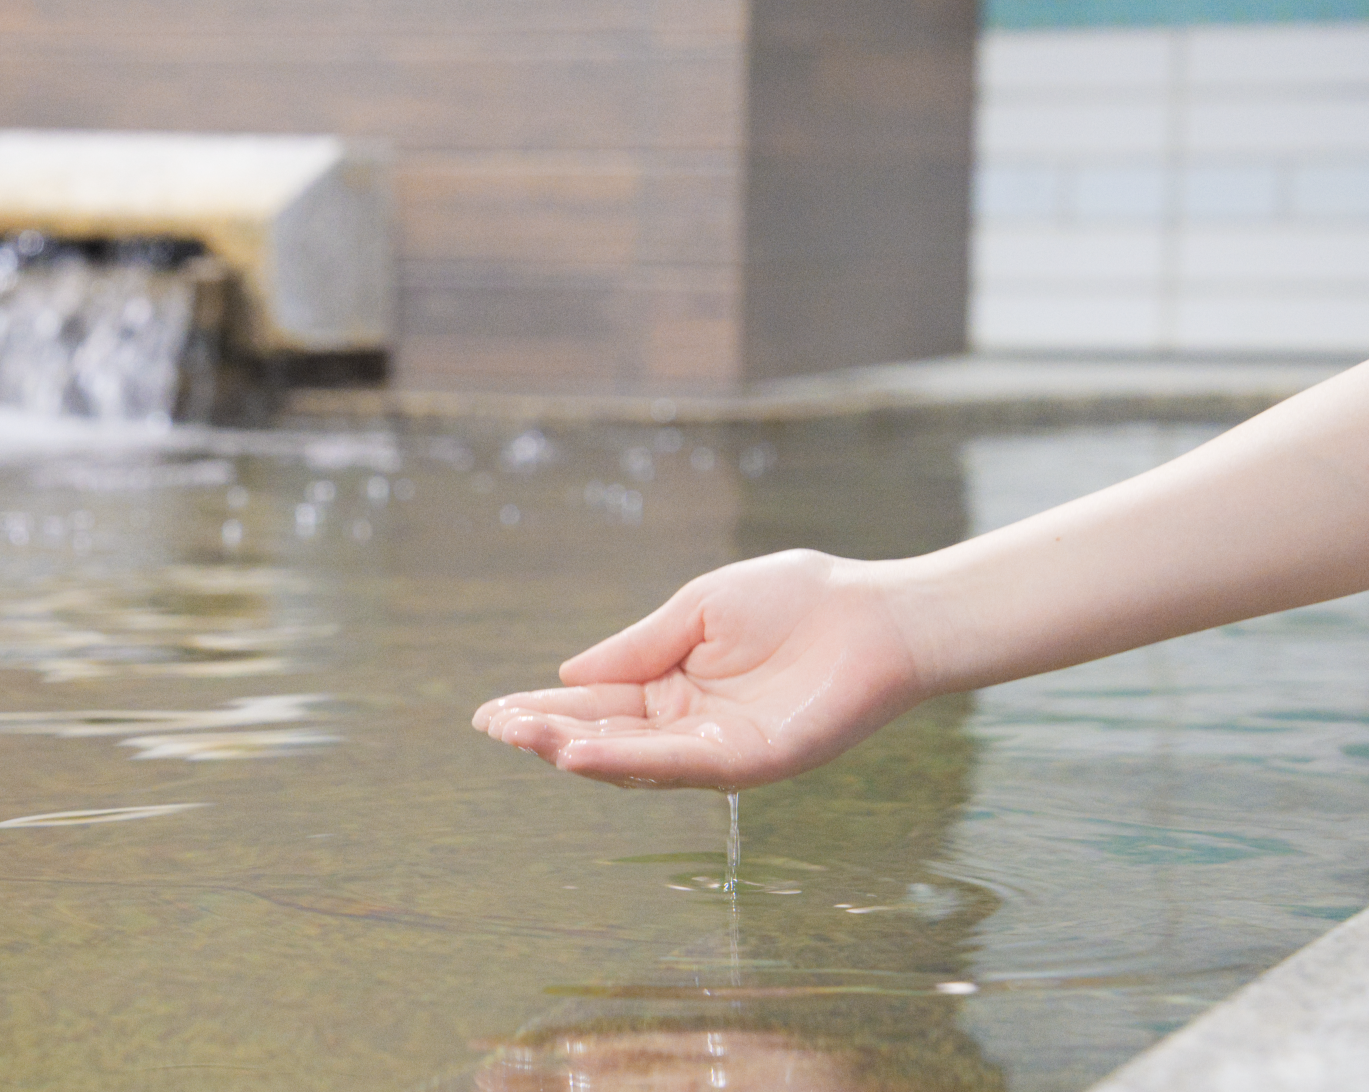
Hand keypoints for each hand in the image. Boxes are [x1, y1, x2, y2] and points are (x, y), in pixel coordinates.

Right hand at [472, 550, 927, 789]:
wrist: (876, 614)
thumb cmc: (798, 601)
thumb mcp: (698, 609)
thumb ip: (638, 646)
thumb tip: (568, 675)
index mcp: (674, 685)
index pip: (598, 702)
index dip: (545, 707)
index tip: (491, 711)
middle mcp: (690, 726)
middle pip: (606, 736)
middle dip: (547, 733)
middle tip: (493, 727)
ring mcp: (719, 750)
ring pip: (634, 759)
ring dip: (577, 752)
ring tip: (526, 739)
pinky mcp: (752, 764)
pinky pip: (681, 767)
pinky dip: (630, 762)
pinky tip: (584, 754)